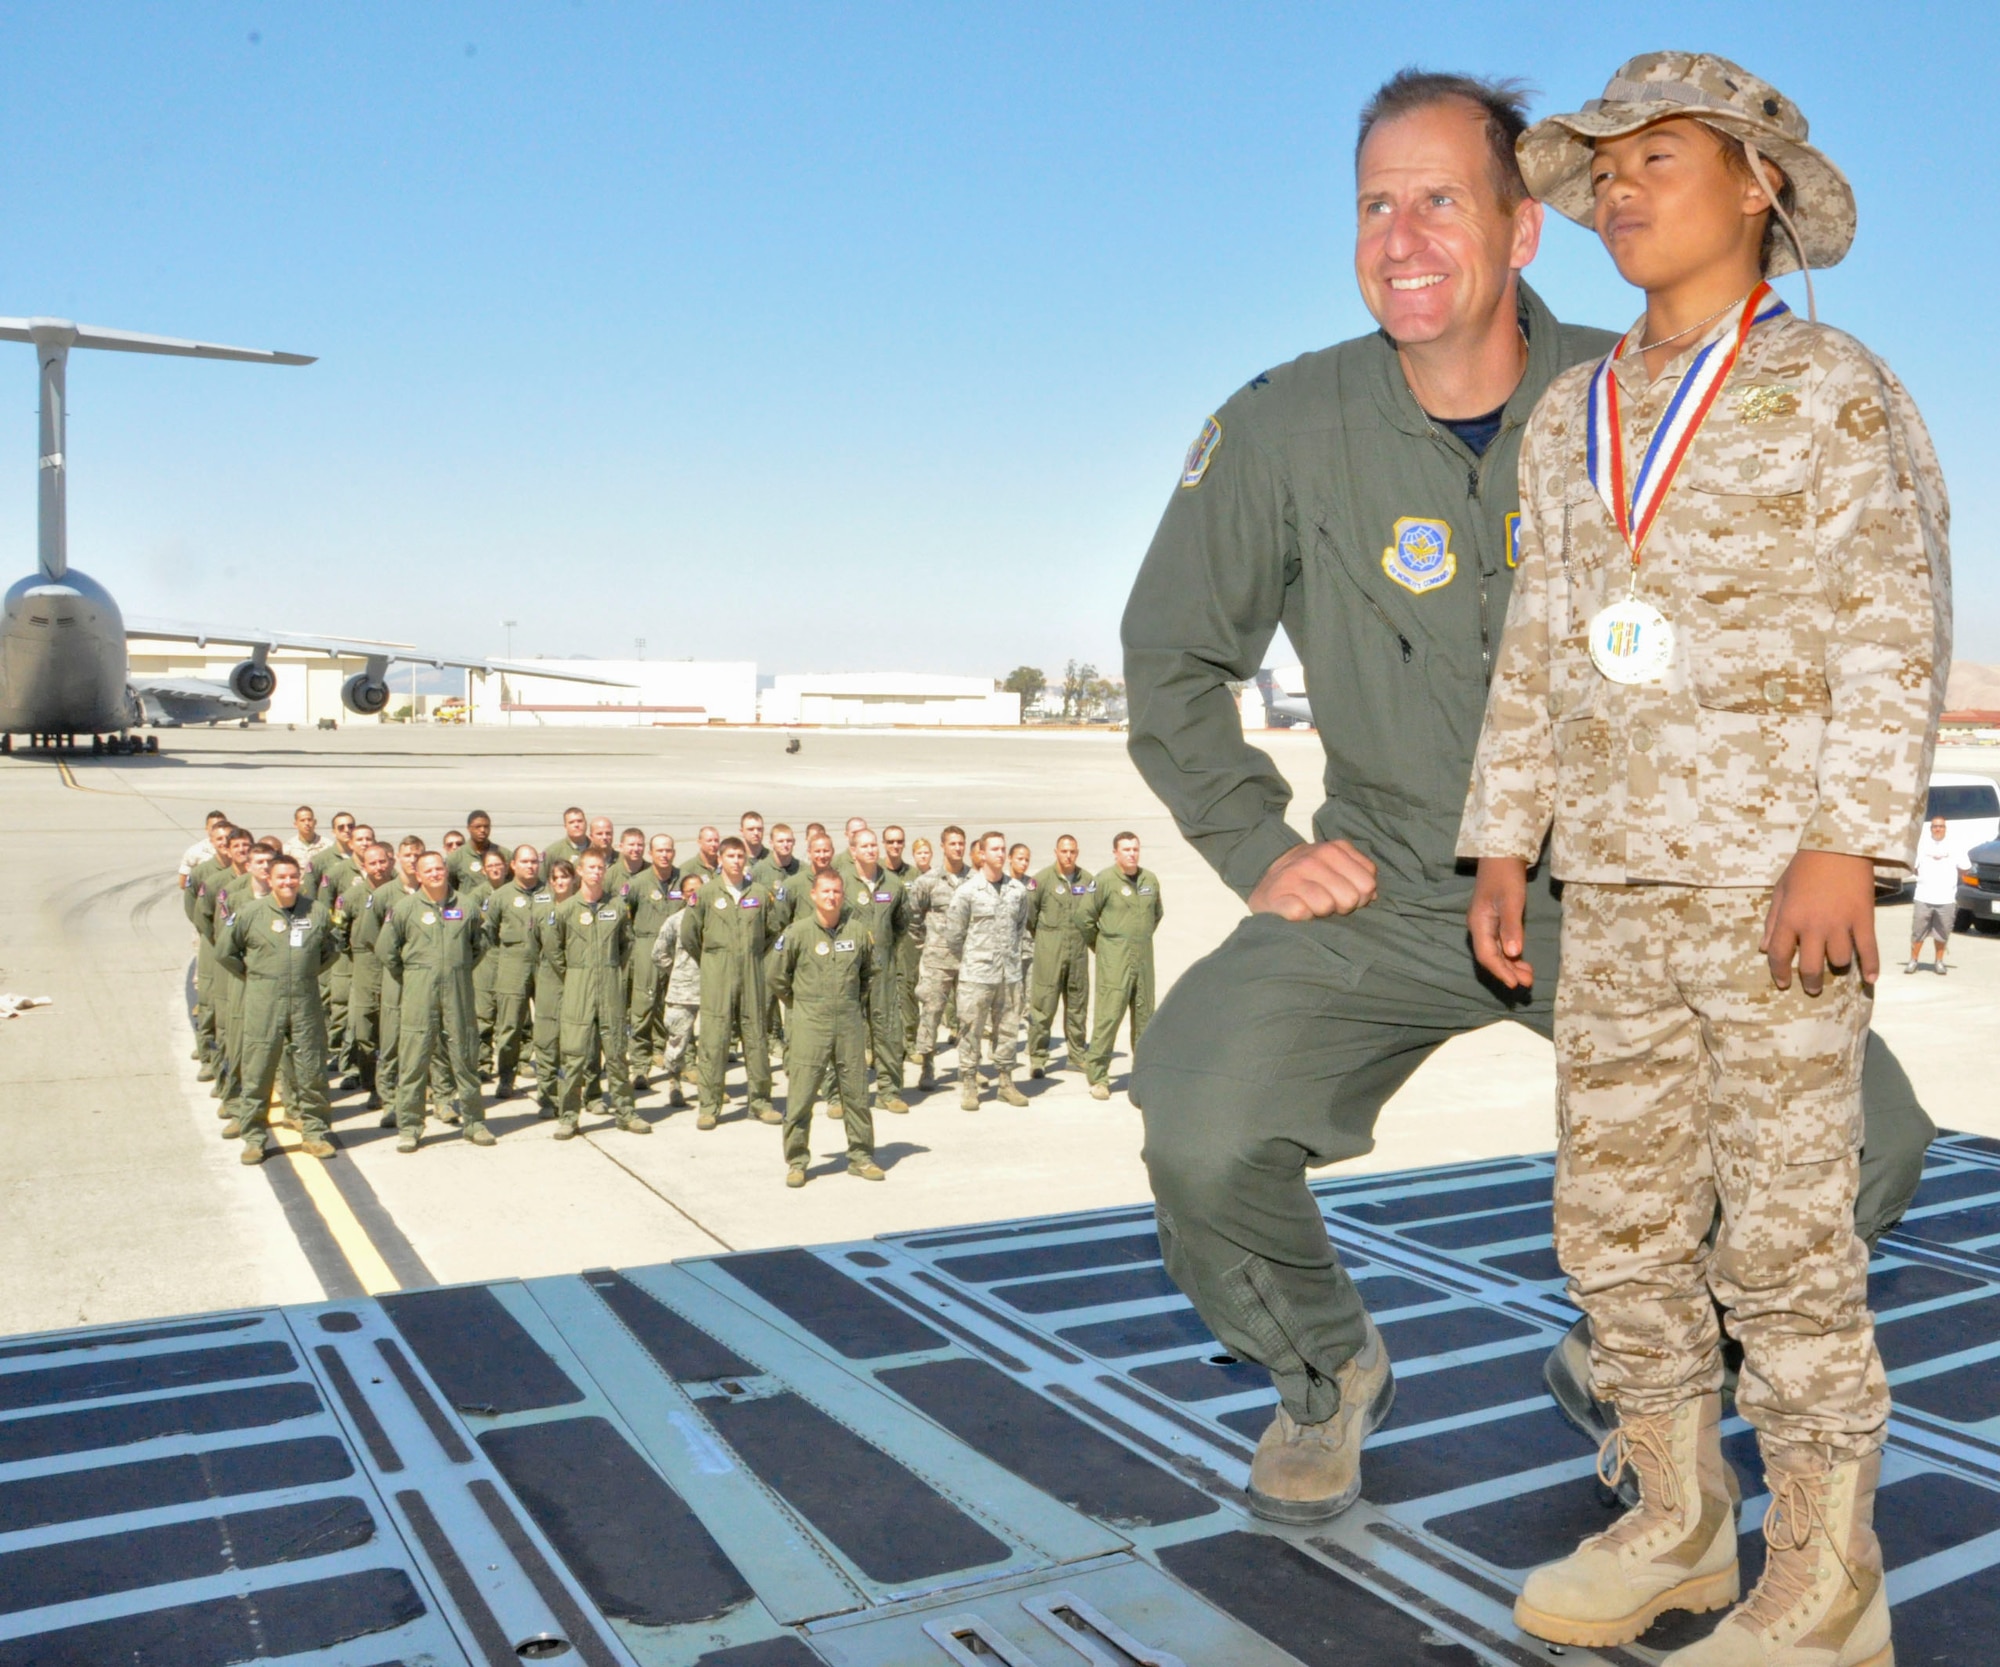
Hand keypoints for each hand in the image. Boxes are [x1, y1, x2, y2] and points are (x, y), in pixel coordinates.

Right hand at [1249, 839, 1377, 919]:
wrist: (1264, 879)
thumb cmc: (1308, 877)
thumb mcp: (1334, 866)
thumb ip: (1359, 874)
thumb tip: (1373, 896)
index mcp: (1334, 849)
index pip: (1368, 883)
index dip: (1361, 896)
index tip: (1346, 895)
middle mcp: (1313, 858)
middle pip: (1351, 897)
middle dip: (1343, 906)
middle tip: (1330, 903)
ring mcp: (1293, 876)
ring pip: (1326, 905)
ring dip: (1321, 913)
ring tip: (1312, 906)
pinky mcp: (1276, 896)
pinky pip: (1301, 912)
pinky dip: (1302, 916)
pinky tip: (1298, 911)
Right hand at [1467, 857, 1532, 988]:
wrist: (1502, 854)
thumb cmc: (1506, 875)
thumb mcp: (1511, 900)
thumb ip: (1511, 927)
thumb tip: (1512, 954)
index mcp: (1479, 923)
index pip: (1487, 955)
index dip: (1501, 971)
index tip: (1515, 984)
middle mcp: (1479, 927)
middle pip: (1491, 956)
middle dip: (1508, 971)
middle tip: (1528, 982)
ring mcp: (1486, 924)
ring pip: (1496, 951)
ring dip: (1511, 965)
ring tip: (1528, 975)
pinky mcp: (1494, 920)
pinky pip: (1500, 943)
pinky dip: (1511, 954)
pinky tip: (1522, 960)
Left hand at [1762, 849, 1880, 993]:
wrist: (1839, 847)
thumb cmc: (1805, 868)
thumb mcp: (1780, 891)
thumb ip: (1772, 921)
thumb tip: (1764, 948)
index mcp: (1789, 918)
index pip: (1779, 955)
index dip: (1780, 973)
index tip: (1783, 984)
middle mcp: (1813, 926)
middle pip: (1810, 966)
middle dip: (1810, 982)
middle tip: (1812, 988)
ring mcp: (1841, 924)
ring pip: (1839, 960)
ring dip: (1837, 965)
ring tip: (1836, 964)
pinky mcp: (1864, 920)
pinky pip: (1868, 950)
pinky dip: (1871, 967)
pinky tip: (1870, 980)